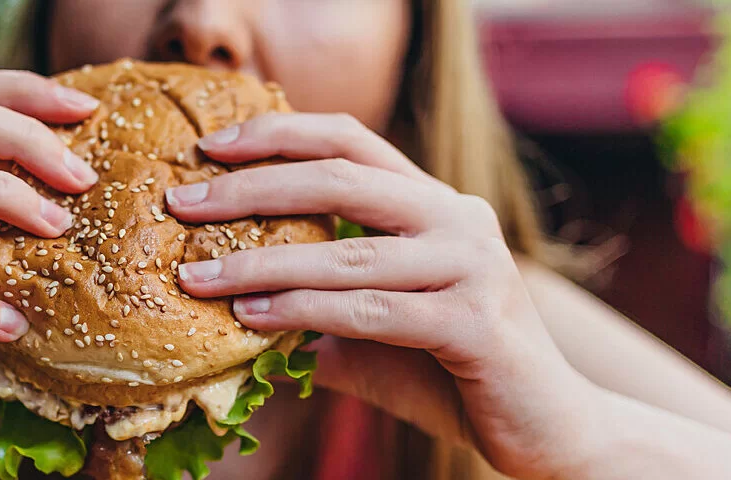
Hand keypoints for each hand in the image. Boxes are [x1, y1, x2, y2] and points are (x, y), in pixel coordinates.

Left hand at [168, 113, 604, 478]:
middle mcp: (459, 219)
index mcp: (435, 204)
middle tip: (183, 203)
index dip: (279, 135)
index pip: (351, 142)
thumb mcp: (373, 329)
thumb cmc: (452, 373)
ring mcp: (473, 268)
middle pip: (342, 180)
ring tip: (197, 276)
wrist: (547, 429)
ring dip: (262, 262)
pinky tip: (253, 316)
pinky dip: (305, 310)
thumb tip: (227, 302)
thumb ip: (315, 306)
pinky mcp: (475, 324)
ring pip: (347, 252)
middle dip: (252, 187)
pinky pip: (370, 310)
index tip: (212, 147)